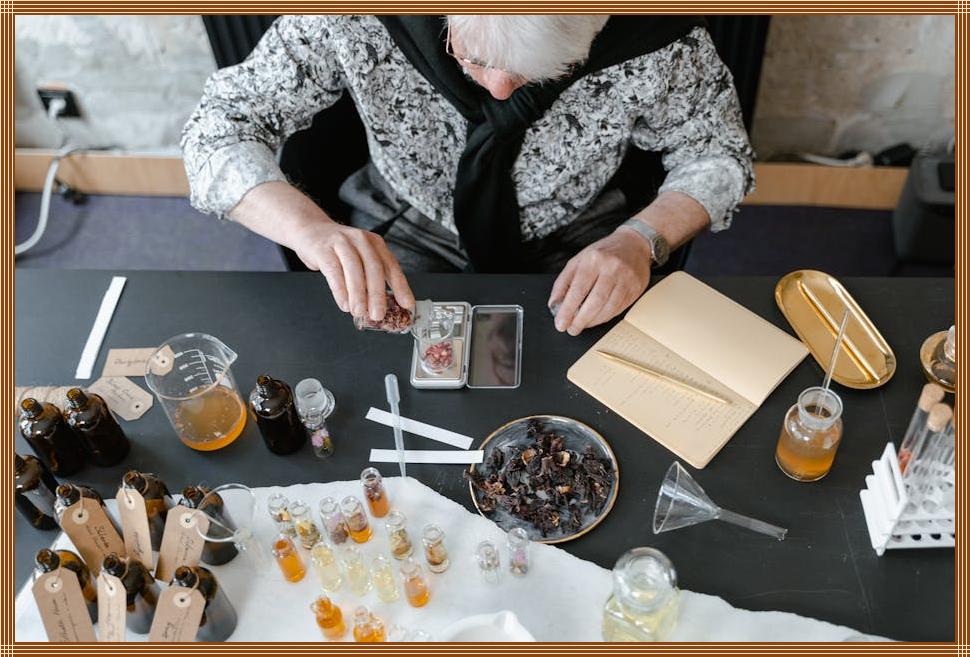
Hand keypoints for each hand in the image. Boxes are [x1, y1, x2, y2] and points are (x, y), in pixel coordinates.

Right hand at [291, 220, 414, 320]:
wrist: (310, 229)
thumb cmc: (338, 249)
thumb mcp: (360, 257)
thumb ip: (370, 278)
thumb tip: (380, 306)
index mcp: (375, 244)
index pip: (391, 266)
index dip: (400, 287)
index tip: (407, 304)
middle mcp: (361, 240)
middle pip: (374, 268)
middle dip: (377, 294)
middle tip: (378, 314)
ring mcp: (342, 243)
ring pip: (354, 269)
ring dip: (358, 294)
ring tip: (359, 312)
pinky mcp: (323, 249)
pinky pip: (333, 270)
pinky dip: (339, 289)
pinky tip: (344, 303)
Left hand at [548, 227, 652, 334]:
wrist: (633, 244)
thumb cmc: (602, 253)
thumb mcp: (578, 261)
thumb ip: (564, 282)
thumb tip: (555, 304)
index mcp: (593, 260)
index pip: (578, 289)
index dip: (568, 310)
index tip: (561, 323)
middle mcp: (612, 268)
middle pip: (595, 302)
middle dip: (581, 320)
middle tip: (572, 329)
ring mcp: (626, 279)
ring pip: (609, 308)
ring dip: (593, 321)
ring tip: (582, 325)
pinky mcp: (636, 288)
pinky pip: (619, 309)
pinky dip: (606, 317)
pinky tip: (597, 319)